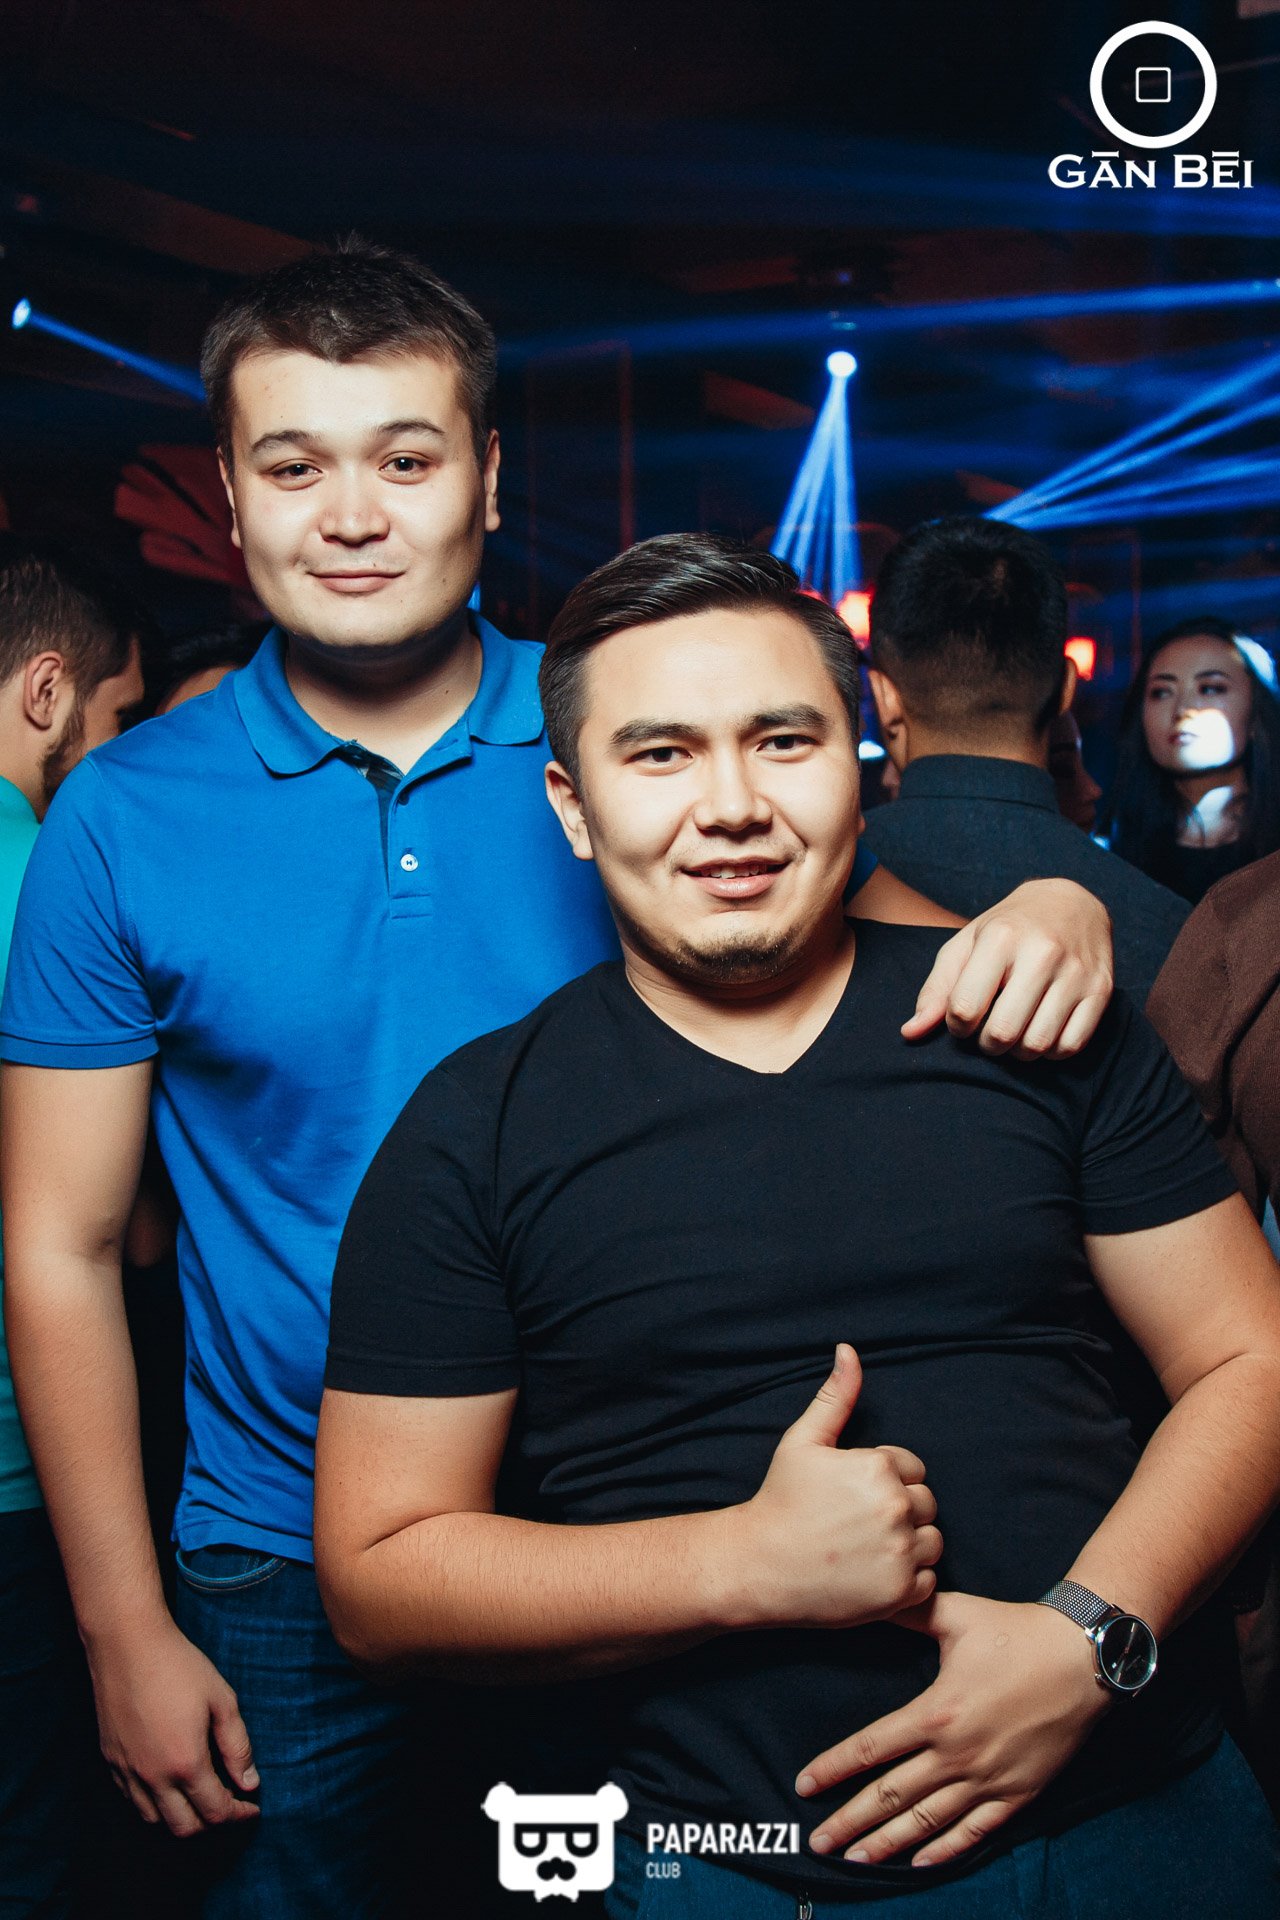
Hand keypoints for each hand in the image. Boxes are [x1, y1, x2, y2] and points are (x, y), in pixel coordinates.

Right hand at [87, 1616, 259, 1835]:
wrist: (128, 1645)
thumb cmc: (180, 1667)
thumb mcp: (222, 1700)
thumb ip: (237, 1746)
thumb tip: (250, 1783)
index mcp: (186, 1763)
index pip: (216, 1812)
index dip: (240, 1814)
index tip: (253, 1806)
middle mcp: (153, 1777)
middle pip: (185, 1828)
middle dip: (212, 1823)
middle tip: (229, 1804)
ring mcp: (128, 1772)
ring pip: (155, 1820)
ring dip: (181, 1818)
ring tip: (200, 1796)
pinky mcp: (111, 1762)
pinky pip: (132, 1801)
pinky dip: (154, 1805)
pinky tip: (169, 1783)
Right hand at [725, 1344, 941, 1629]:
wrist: (758, 1565)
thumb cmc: (781, 1499)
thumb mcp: (804, 1441)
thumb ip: (836, 1396)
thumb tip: (849, 1350)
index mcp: (878, 1467)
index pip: (912, 1469)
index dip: (883, 1481)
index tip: (852, 1498)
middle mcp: (895, 1507)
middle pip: (926, 1504)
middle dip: (900, 1511)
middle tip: (857, 1525)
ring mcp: (900, 1552)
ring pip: (932, 1541)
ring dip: (909, 1545)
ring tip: (866, 1549)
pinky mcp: (900, 1592)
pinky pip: (928, 1580)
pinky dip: (907, 1581)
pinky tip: (871, 1574)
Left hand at [796, 1591, 1109, 1868]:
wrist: (1083, 1659)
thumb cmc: (1017, 1631)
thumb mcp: (957, 1614)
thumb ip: (910, 1612)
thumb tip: (872, 1598)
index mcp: (937, 1712)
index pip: (871, 1749)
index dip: (833, 1769)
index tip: (804, 1786)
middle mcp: (958, 1754)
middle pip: (892, 1797)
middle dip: (850, 1821)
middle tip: (818, 1842)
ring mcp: (988, 1779)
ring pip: (928, 1822)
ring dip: (888, 1844)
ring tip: (856, 1859)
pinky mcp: (1018, 1793)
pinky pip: (975, 1831)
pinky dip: (945, 1850)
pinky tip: (920, 1862)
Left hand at [902, 880, 1112, 1059]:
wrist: (1072, 903)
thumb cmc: (1008, 929)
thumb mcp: (966, 946)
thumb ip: (937, 990)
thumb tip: (910, 1033)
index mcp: (1001, 938)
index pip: (964, 1009)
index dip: (957, 1026)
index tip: (963, 1018)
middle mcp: (1042, 953)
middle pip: (1002, 1033)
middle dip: (987, 1044)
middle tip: (988, 1031)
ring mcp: (1076, 973)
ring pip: (1037, 1045)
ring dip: (1017, 1053)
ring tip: (1013, 1033)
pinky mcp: (1101, 990)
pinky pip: (1070, 1046)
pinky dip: (1049, 1051)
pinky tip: (1040, 1032)